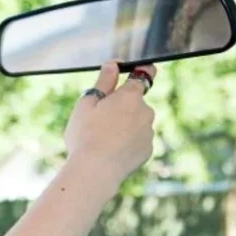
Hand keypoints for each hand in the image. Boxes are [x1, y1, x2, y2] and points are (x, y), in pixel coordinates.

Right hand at [64, 61, 156, 186]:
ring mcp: (148, 131)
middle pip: (136, 102)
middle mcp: (146, 110)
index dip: (139, 70)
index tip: (131, 73)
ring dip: (125, 126)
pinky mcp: (148, 150)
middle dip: (123, 106)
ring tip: (103, 140)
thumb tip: (113, 65)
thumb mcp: (87, 105)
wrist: (94, 171)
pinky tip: (110, 151)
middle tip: (100, 120)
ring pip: (137, 122)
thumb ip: (103, 83)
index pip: (146, 72)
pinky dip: (127, 143)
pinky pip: (138, 141)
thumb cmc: (86, 135)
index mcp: (131, 95)